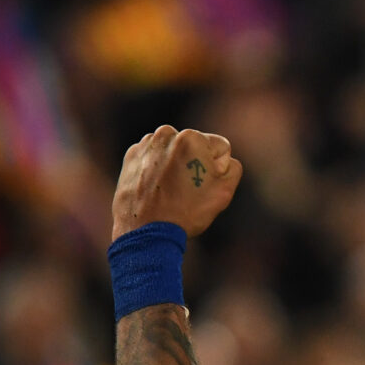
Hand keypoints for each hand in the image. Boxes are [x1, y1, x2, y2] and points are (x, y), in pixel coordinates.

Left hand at [111, 126, 242, 241]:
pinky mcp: (131, 156)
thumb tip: (222, 160)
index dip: (218, 169)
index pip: (220, 148)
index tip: (204, 186)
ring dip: (175, 165)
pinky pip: (154, 158)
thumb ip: (232, 166)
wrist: (146, 231)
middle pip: (195, 146)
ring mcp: (145, 144)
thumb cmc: (187, 211)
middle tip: (187, 190)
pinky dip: (157, 170)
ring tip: (170, 191)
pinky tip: (156, 189)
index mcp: (192, 137)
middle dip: (195, 163)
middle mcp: (167, 133)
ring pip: (174, 151)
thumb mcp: (225, 191)